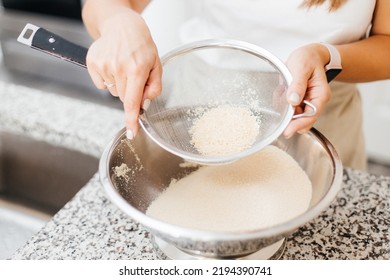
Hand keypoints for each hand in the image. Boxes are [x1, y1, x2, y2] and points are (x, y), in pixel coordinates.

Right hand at [86, 9, 161, 138]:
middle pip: (123, 98)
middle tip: (133, 75)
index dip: (131, 119)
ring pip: (113, 92)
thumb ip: (154, 86)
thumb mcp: (156, 64)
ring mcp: (104, 65)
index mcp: (137, 69)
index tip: (131, 133)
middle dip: (130, 92)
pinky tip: (112, 66)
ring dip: (119, 85)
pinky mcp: (92, 63)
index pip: (132, 101)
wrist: (122, 26)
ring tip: (123, 66)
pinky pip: (101, 85)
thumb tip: (145, 104)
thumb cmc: (141, 45)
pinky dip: (108, 80)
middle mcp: (119, 68)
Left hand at [283, 43, 331, 137]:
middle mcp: (314, 101)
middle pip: (301, 119)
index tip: (287, 131)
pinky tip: (281, 88)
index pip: (311, 116)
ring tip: (282, 87)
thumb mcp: (301, 67)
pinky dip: (280, 100)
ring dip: (283, 104)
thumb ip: (297, 84)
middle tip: (279, 99)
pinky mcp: (297, 101)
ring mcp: (305, 102)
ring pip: (291, 114)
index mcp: (320, 95)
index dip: (299, 124)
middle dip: (288, 114)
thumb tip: (293, 101)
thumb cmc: (308, 58)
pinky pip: (286, 107)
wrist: (308, 54)